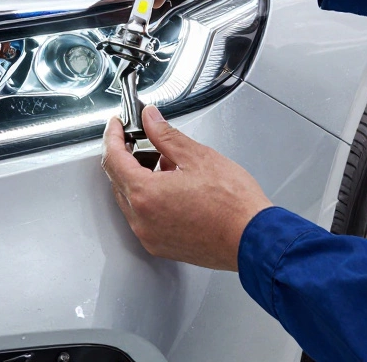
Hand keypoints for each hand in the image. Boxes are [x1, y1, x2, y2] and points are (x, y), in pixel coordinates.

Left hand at [101, 105, 272, 271]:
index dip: (112, 137)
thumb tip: (150, 119)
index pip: (113, 159)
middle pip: (119, 180)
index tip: (116, 126)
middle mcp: (142, 220)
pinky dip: (150, 200)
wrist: (254, 240)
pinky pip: (144, 218)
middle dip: (126, 157)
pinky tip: (173, 188)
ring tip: (168, 165)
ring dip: (140, 179)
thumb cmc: (233, 205)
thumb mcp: (197, 157)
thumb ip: (165, 135)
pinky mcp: (162, 246)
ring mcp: (150, 236)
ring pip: (131, 200)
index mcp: (145, 194)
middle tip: (142, 140)